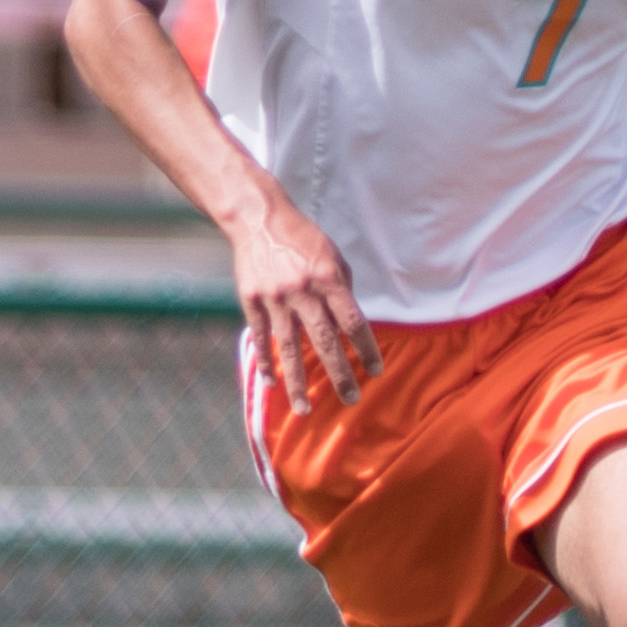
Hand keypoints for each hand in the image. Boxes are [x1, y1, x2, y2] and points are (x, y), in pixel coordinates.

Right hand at [226, 193, 383, 408]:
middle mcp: (302, 291)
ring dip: (298, 382)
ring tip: (305, 409)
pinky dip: (265, 361)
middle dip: (339, 374)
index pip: (353, 322)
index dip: (366, 349)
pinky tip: (271, 383)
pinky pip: (260, 337)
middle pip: (324, 341)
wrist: (258, 218)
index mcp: (328, 278)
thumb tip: (348, 324)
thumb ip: (342, 288)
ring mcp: (274, 298)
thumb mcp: (332, 255)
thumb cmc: (302, 237)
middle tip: (350, 400)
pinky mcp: (251, 300)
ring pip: (289, 348)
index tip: (375, 372)